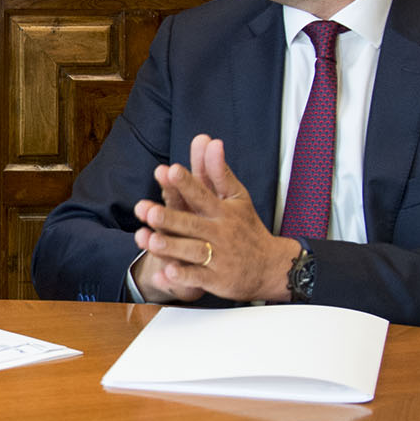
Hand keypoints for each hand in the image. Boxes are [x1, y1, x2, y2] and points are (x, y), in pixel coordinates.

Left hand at [129, 134, 300, 303]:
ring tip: (150, 240)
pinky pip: (197, 279)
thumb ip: (219, 171)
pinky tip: (165, 273)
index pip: (203, 194)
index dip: (186, 183)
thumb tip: (211, 141)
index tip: (169, 170)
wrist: (271, 266)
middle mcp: (220, 233)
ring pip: (193, 252)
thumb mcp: (237, 197)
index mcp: (223, 211)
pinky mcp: (217, 280)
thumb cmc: (247, 227)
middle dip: (170, 218)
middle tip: (148, 210)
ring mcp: (219, 258)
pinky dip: (181, 277)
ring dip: (171, 247)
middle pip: (192, 225)